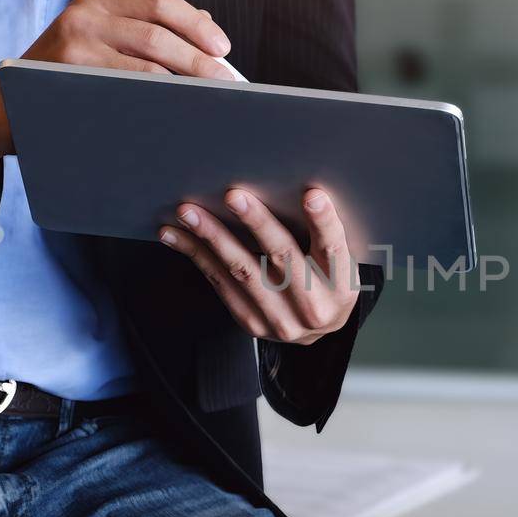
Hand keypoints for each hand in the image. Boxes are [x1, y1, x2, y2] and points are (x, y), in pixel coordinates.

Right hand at [0, 0, 233, 187]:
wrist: (7, 104)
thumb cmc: (67, 73)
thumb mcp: (100, 38)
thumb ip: (144, 28)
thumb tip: (208, 28)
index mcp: (97, 0)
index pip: (159, 1)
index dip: (196, 25)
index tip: (223, 48)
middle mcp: (82, 17)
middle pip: (158, 37)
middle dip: (199, 63)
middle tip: (227, 84)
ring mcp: (72, 51)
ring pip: (146, 70)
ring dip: (185, 89)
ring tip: (209, 104)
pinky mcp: (68, 83)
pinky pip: (127, 97)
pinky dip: (158, 107)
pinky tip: (176, 117)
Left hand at [158, 187, 358, 345]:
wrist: (318, 330)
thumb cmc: (327, 283)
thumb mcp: (339, 262)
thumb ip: (322, 234)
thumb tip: (297, 186)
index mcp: (341, 286)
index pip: (333, 249)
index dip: (323, 222)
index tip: (312, 195)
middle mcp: (312, 307)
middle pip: (282, 257)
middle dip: (257, 223)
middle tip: (234, 196)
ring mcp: (279, 319)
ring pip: (242, 271)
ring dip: (213, 237)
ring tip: (190, 212)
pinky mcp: (251, 321)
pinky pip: (220, 283)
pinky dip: (196, 255)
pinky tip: (176, 235)